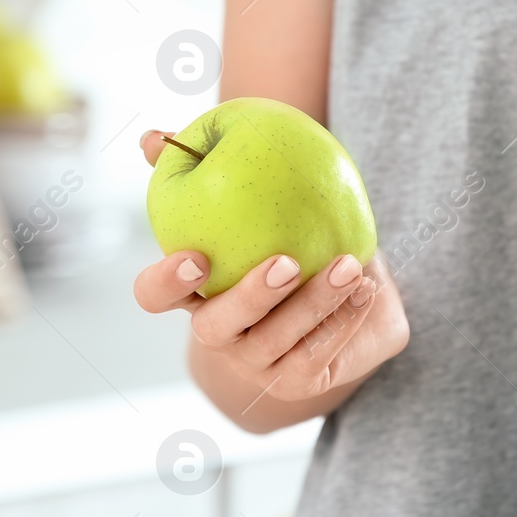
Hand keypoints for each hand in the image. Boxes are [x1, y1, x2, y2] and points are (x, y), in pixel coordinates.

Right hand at [132, 129, 408, 403]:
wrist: (345, 289)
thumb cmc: (289, 232)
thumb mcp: (251, 194)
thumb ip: (201, 162)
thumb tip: (152, 136)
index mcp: (195, 291)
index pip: (155, 295)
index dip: (166, 282)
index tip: (195, 256)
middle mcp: (218, 331)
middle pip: (214, 328)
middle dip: (250, 297)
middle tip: (286, 262)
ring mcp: (255, 362)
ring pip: (274, 341)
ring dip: (313, 303)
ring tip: (348, 265)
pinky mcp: (295, 380)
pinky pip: (315, 356)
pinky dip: (341, 321)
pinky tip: (364, 288)